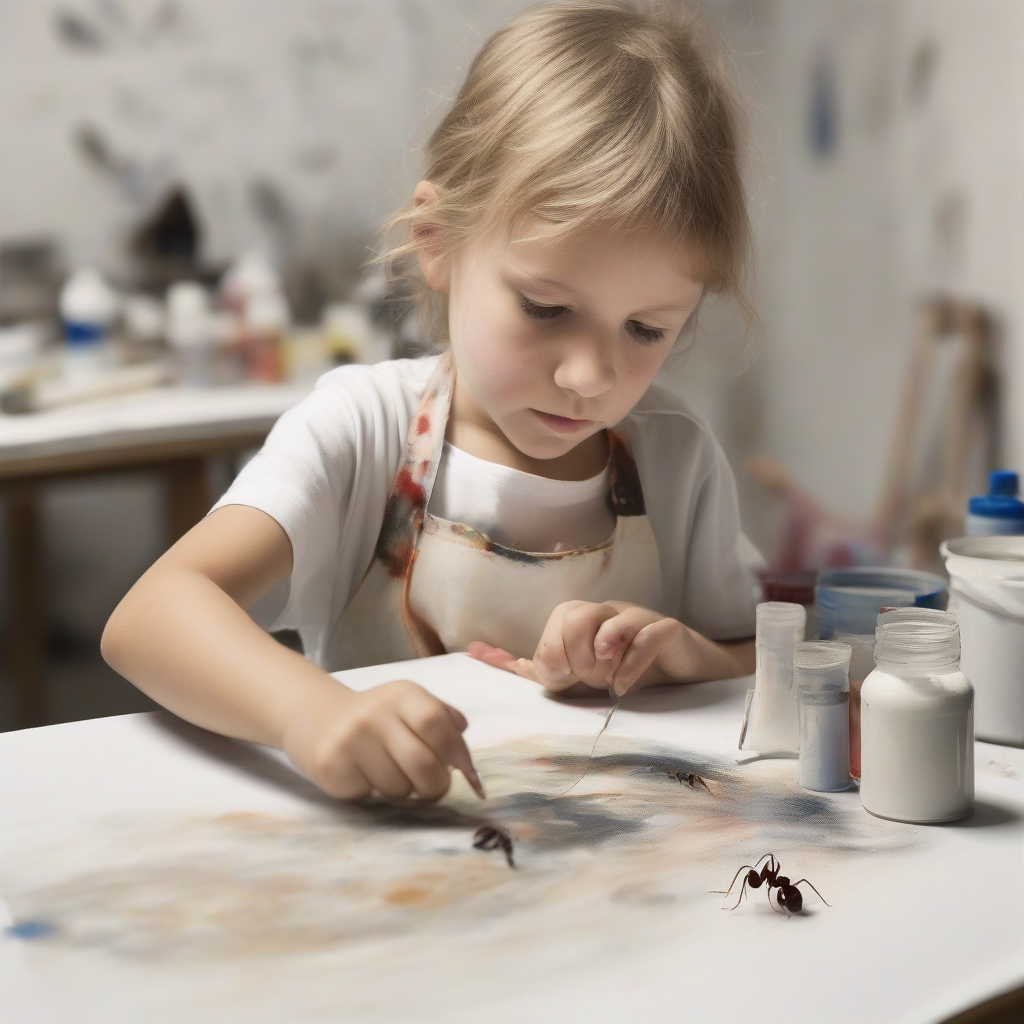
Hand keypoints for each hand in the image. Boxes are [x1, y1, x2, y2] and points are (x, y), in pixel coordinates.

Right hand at [281, 680, 484, 801]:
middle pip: (423, 763)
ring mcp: (350, 740)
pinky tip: (367, 776)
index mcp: (401, 694)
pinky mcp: (332, 767)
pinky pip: (373, 796)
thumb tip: (465, 752)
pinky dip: (377, 794)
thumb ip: (443, 720)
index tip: (468, 773)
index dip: (458, 753)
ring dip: (405, 791)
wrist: (319, 719)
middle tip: (434, 786)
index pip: (437, 723)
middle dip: (437, 785)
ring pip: (400, 788)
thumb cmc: (379, 718)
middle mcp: (374, 713)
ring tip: (393, 774)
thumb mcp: (411, 705)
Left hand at [469, 601, 706, 696]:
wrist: (679, 674)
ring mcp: (639, 618)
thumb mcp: (569, 672)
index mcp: (582, 617)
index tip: (566, 679)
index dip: (554, 655)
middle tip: (589, 679)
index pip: (556, 623)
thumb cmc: (620, 670)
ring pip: (613, 619)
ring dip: (603, 654)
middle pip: (577, 616)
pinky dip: (632, 663)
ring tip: (606, 681)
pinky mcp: (668, 631)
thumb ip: (526, 665)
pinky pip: (649, 634)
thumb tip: (474, 652)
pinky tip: (623, 687)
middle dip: (576, 656)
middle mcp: (608, 611)